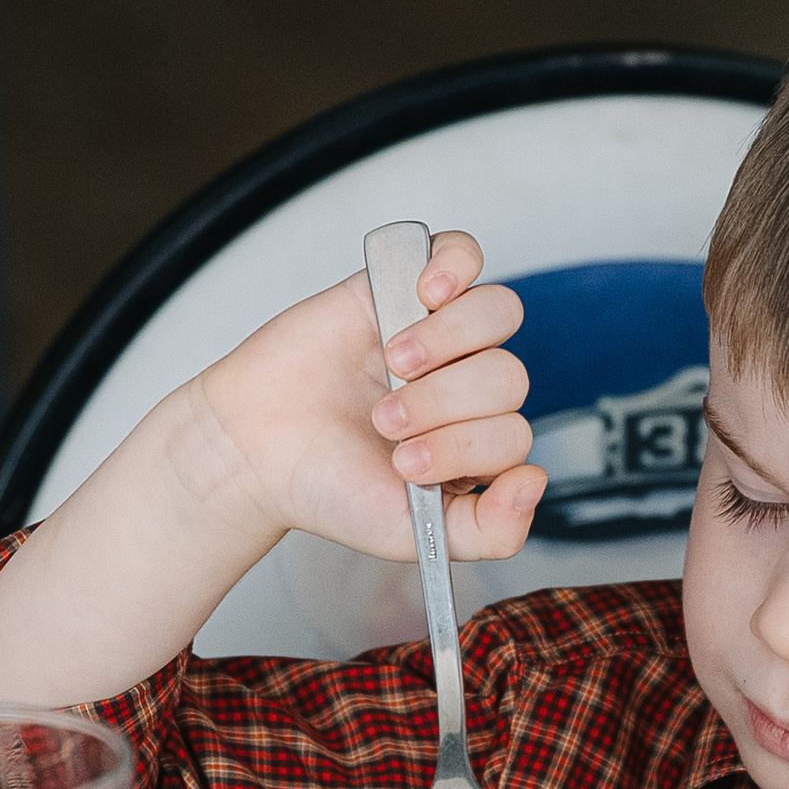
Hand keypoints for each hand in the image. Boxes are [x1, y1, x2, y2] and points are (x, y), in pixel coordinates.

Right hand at [184, 229, 546, 566]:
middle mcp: (468, 389)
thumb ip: (489, 533)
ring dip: (449, 340)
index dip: (466, 447)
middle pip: (507, 377)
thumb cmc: (328, 489)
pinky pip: (463, 251)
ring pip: (497, 313)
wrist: (251, 449)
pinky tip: (426, 293)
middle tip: (384, 421)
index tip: (404, 464)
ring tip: (394, 360)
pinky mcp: (401, 287)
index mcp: (478, 446)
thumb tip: (537, 481)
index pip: (514, 435)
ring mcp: (440, 335)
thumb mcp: (412, 537)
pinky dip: (455, 265)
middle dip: (444, 403)